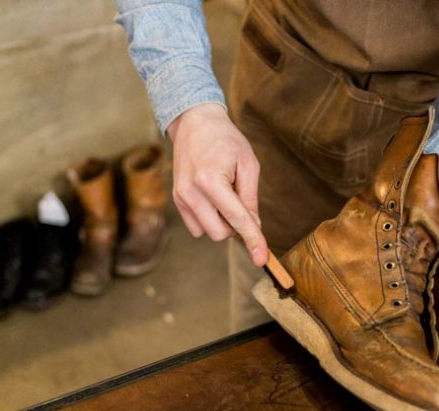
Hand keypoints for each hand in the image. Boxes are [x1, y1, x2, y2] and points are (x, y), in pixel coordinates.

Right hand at [167, 104, 267, 266]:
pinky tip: (213, 200)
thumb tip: (253, 225)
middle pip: (221, 233)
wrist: (194, 123)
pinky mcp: (177, 200)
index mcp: (211, 180)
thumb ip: (250, 197)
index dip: (253, 240)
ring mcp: (181, 198)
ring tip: (226, 196)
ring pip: (208, 233)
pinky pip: (197, 227)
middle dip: (236, 227)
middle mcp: (192, 192)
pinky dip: (210, 220)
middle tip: (241, 201)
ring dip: (223, 223)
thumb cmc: (225, 140)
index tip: (261, 259)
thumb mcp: (248, 163)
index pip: (237, 219)